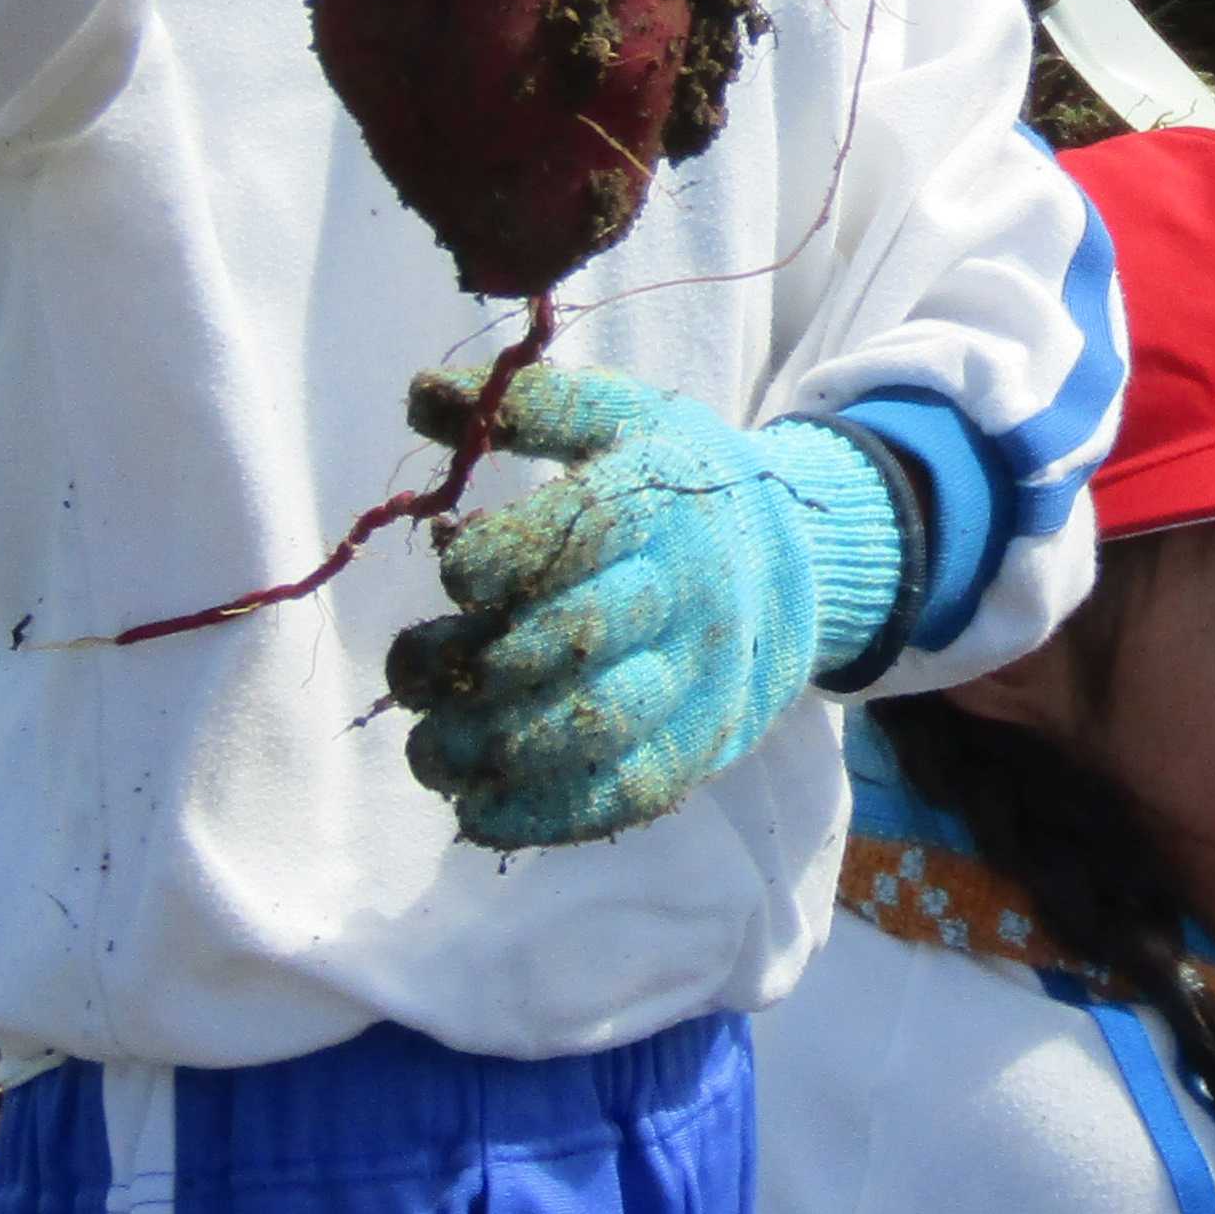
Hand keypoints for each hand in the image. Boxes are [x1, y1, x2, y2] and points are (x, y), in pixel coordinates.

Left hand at [383, 366, 922, 848]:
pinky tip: (476, 811)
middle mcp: (684, 598)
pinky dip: (545, 816)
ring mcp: (695, 682)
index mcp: (662, 506)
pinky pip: (624, 797)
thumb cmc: (682, 486)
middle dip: (478, 663)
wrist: (800, 562)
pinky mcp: (696, 749)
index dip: (499, 559)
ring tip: (431, 746)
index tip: (454, 569)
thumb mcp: (623, 419)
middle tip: (414, 671)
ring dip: (494, 747)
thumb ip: (527, 407)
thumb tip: (420, 398)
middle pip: (578, 640)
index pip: (580, 535)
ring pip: (594, 727)